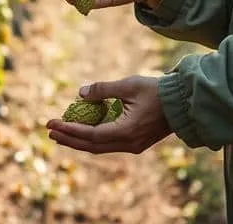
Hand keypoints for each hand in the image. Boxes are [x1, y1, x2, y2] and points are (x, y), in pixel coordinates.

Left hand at [46, 76, 171, 154]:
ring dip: (79, 141)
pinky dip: (93, 139)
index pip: (90, 135)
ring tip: (61, 133)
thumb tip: (80, 93)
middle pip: (91, 146)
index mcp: (126, 132)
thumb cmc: (157, 91)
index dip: (69, 129)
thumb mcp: (129, 85)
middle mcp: (128, 144)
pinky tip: (83, 130)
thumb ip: (103, 89)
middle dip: (69, 138)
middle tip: (49, 130)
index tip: (51, 123)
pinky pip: (108, 144)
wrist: (183, 102)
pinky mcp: (135, 143)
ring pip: (99, 147)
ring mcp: (132, 146)